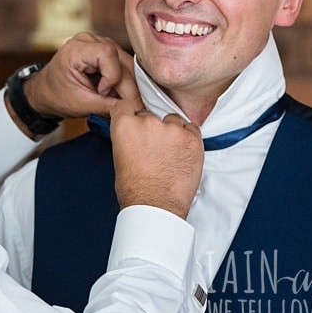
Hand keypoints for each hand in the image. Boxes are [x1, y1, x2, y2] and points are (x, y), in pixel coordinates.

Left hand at [23, 32, 138, 119]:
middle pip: (121, 59)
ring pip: (127, 63)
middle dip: (124, 86)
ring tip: (115, 100)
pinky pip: (124, 64)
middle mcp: (89, 40)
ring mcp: (99, 43)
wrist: (47, 92)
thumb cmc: (56, 95)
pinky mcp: (106, 50)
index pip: (107, 54)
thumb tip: (132, 108)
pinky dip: (123, 81)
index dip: (112, 76)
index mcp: (76, 49)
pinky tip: (116, 93)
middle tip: (122, 105)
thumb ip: (107, 106)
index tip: (103, 93)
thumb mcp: (80, 105)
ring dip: (126, 84)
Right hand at [109, 99, 203, 218]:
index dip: (130, 115)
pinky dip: (188, 139)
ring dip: (171, 132)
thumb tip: (134, 132)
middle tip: (154, 148)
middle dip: (152, 128)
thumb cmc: (136, 189)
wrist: (156, 206)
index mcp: (125, 126)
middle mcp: (148, 122)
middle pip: (150, 114)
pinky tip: (181, 155)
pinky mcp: (192, 138)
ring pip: (173, 120)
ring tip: (170, 154)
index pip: (126, 105)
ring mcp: (172, 129)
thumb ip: (127, 137)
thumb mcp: (119, 156)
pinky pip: (191, 129)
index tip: (134, 122)